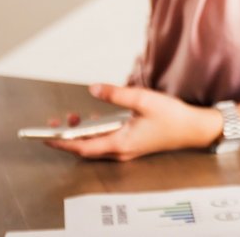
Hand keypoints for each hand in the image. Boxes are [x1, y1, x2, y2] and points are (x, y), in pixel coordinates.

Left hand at [43, 83, 221, 160]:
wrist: (193, 129)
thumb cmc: (172, 117)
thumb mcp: (143, 100)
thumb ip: (116, 95)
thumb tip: (94, 89)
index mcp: (121, 142)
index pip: (83, 147)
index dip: (62, 142)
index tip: (46, 135)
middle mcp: (120, 150)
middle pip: (86, 148)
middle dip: (69, 136)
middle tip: (56, 122)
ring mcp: (126, 149)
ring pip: (96, 145)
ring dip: (82, 133)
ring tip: (72, 118)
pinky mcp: (131, 144)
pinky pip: (106, 141)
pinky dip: (96, 131)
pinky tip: (96, 119)